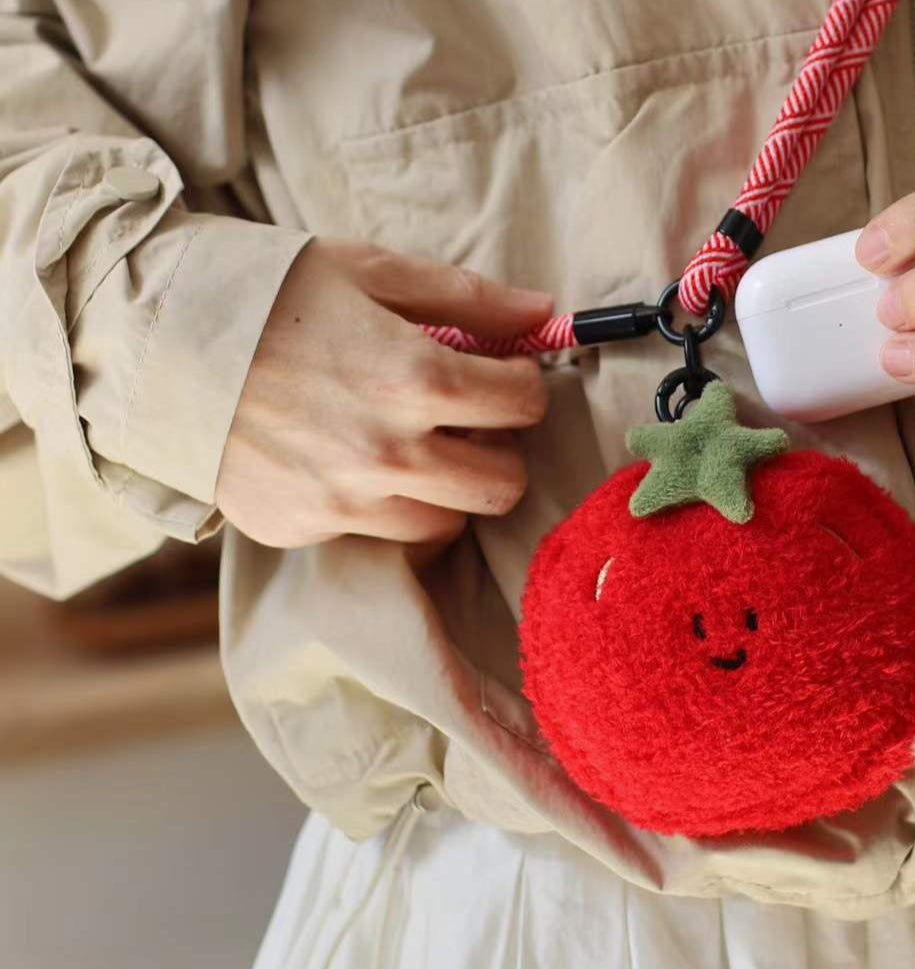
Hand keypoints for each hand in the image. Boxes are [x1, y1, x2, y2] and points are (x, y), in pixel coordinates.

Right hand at [216, 239, 551, 546]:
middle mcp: (391, 454)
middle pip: (504, 484)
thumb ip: (468, 297)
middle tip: (470, 422)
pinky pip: (381, 535)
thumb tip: (545, 313)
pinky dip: (387, 506)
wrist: (153, 341)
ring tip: (414, 446)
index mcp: (416, 378)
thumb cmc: (266, 293)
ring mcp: (347, 502)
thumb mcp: (369, 270)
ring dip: (448, 487)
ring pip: (449, 522)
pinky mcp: (307, 528)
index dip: (524, 384)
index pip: (524, 403)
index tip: (503, 375)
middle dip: (501, 449)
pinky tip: (355, 465)